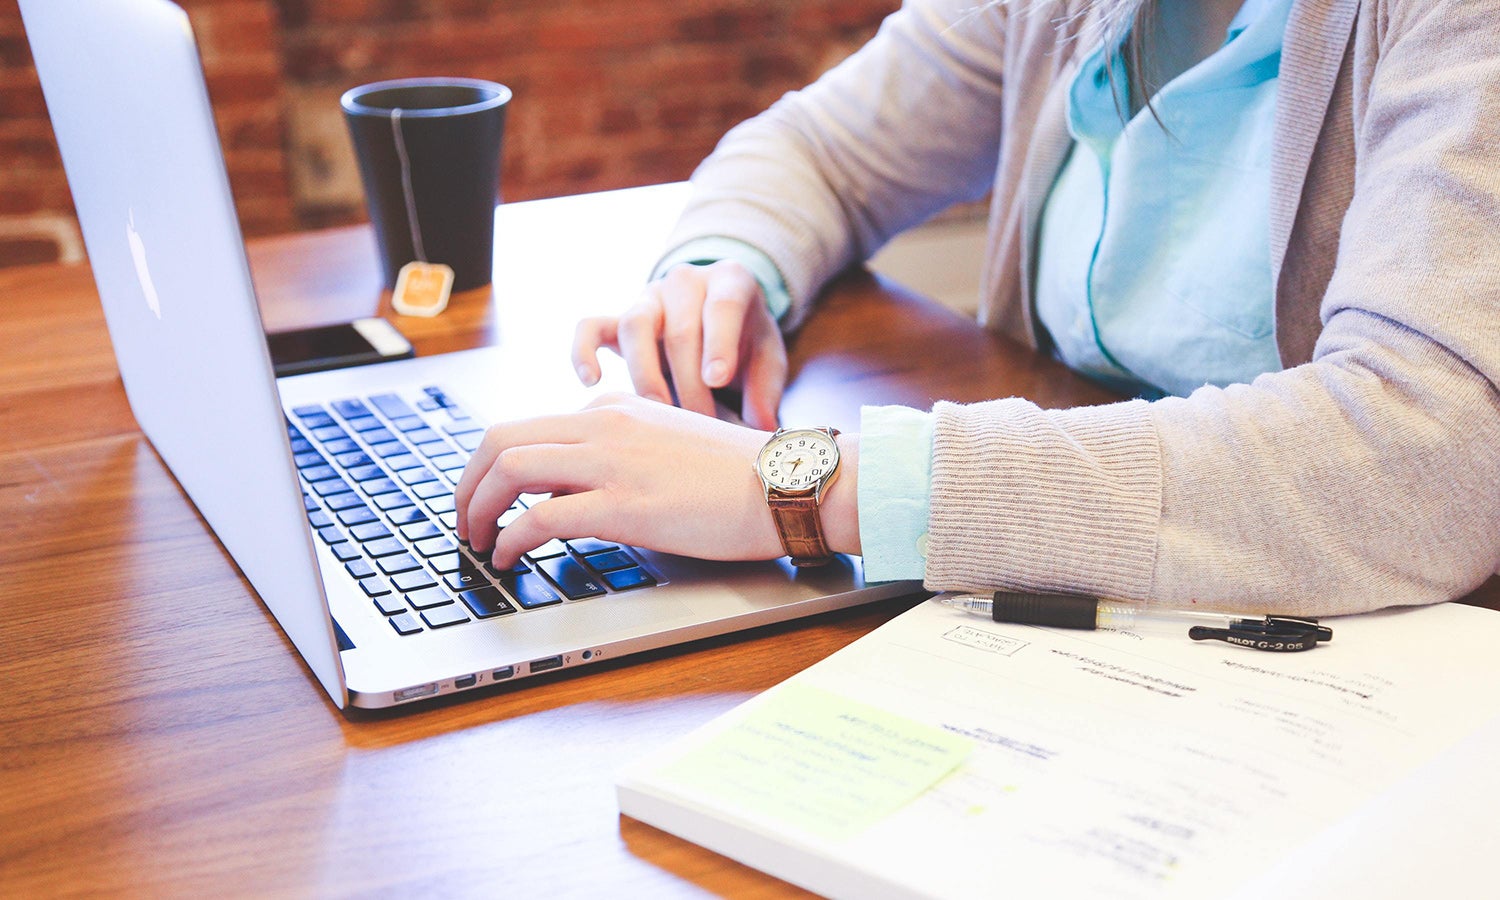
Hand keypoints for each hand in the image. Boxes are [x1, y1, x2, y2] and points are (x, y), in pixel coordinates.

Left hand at [455, 392, 784, 567]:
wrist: (786, 484)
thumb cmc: (737, 476)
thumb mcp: (665, 446)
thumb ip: (616, 456)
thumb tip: (565, 493)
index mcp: (613, 409)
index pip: (526, 428)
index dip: (489, 468)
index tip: (483, 498)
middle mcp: (604, 424)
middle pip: (500, 439)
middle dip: (467, 484)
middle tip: (463, 521)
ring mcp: (612, 462)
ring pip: (510, 469)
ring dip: (477, 509)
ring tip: (477, 542)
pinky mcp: (624, 504)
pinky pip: (541, 516)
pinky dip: (510, 539)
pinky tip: (509, 559)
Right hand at [571, 260, 787, 429]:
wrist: (719, 317)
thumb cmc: (746, 342)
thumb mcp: (769, 359)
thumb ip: (766, 390)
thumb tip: (760, 427)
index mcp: (730, 281)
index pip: (722, 305)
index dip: (718, 343)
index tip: (717, 379)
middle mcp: (686, 282)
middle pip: (679, 329)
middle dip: (689, 382)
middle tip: (700, 423)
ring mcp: (649, 298)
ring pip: (635, 326)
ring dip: (646, 375)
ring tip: (658, 413)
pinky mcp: (618, 318)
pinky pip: (590, 327)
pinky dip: (583, 351)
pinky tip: (591, 382)